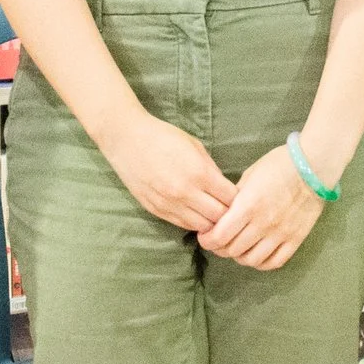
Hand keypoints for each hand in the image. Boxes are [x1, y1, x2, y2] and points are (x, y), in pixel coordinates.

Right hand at [100, 114, 237, 232]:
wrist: (127, 140)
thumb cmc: (163, 137)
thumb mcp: (195, 146)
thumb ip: (211, 169)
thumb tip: (224, 188)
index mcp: (199, 173)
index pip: (230, 199)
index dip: (237, 198)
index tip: (236, 195)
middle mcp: (185, 192)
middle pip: (219, 217)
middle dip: (227, 213)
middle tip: (226, 206)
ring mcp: (169, 204)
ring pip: (202, 226)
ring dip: (210, 221)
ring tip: (211, 211)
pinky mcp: (156, 210)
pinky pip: (183, 225)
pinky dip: (193, 221)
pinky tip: (195, 212)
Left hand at [200, 145, 324, 270]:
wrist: (313, 166)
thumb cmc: (278, 165)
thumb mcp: (249, 176)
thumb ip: (234, 198)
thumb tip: (222, 214)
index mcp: (248, 205)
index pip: (220, 236)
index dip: (207, 240)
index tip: (205, 237)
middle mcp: (263, 224)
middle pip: (232, 250)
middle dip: (220, 248)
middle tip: (218, 242)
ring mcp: (280, 234)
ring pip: (251, 260)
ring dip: (239, 257)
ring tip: (237, 248)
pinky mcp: (295, 239)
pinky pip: (274, 262)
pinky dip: (261, 263)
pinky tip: (256, 255)